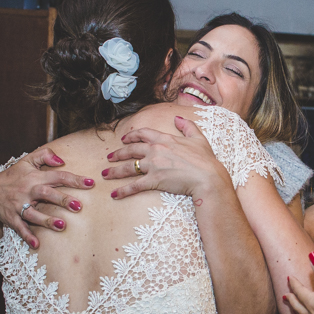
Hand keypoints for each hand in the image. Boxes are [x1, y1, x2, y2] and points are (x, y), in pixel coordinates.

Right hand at [0, 146, 93, 247]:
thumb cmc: (14, 176)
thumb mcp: (27, 161)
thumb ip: (44, 156)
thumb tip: (62, 160)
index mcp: (35, 177)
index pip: (58, 176)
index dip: (74, 179)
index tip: (91, 183)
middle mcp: (27, 191)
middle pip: (46, 194)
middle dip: (62, 200)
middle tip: (78, 206)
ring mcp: (19, 205)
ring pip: (33, 213)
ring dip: (46, 220)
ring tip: (62, 226)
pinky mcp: (11, 218)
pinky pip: (19, 228)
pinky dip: (27, 236)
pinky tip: (36, 244)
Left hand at [104, 116, 231, 203]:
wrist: (208, 176)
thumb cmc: (205, 159)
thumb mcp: (198, 138)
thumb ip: (187, 126)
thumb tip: (177, 118)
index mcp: (164, 139)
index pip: (143, 134)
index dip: (131, 136)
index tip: (124, 139)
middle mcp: (155, 150)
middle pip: (131, 150)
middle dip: (118, 153)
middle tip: (110, 157)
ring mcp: (153, 166)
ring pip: (128, 167)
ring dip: (115, 171)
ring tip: (106, 174)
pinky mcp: (153, 181)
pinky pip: (134, 186)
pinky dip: (123, 191)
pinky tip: (115, 194)